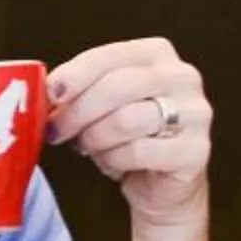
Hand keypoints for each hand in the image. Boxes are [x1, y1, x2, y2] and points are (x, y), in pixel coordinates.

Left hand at [47, 37, 210, 230]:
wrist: (161, 186)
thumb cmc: (127, 138)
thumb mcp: (101, 106)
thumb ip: (80, 91)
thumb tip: (43, 91)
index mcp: (158, 54)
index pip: (111, 56)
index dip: (76, 74)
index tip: (51, 93)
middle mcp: (183, 77)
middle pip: (117, 86)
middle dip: (79, 111)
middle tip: (57, 131)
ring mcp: (196, 113)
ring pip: (126, 120)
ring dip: (96, 138)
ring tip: (88, 146)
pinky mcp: (197, 150)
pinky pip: (140, 152)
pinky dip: (115, 160)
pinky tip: (113, 163)